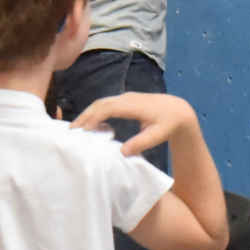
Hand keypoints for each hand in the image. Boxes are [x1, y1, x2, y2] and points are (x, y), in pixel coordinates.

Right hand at [71, 92, 196, 155]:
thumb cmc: (168, 124)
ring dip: (88, 113)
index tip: (83, 131)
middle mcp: (127, 98)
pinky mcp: (125, 101)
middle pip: (100, 103)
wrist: (178, 110)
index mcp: (133, 106)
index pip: (108, 108)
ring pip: (101, 102)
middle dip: (84, 115)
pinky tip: (90, 124)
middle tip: (71, 130)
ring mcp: (125, 98)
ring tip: (76, 128)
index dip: (94, 118)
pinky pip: (106, 104)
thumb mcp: (158, 136)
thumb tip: (122, 152)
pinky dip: (95, 112)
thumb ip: (141, 143)